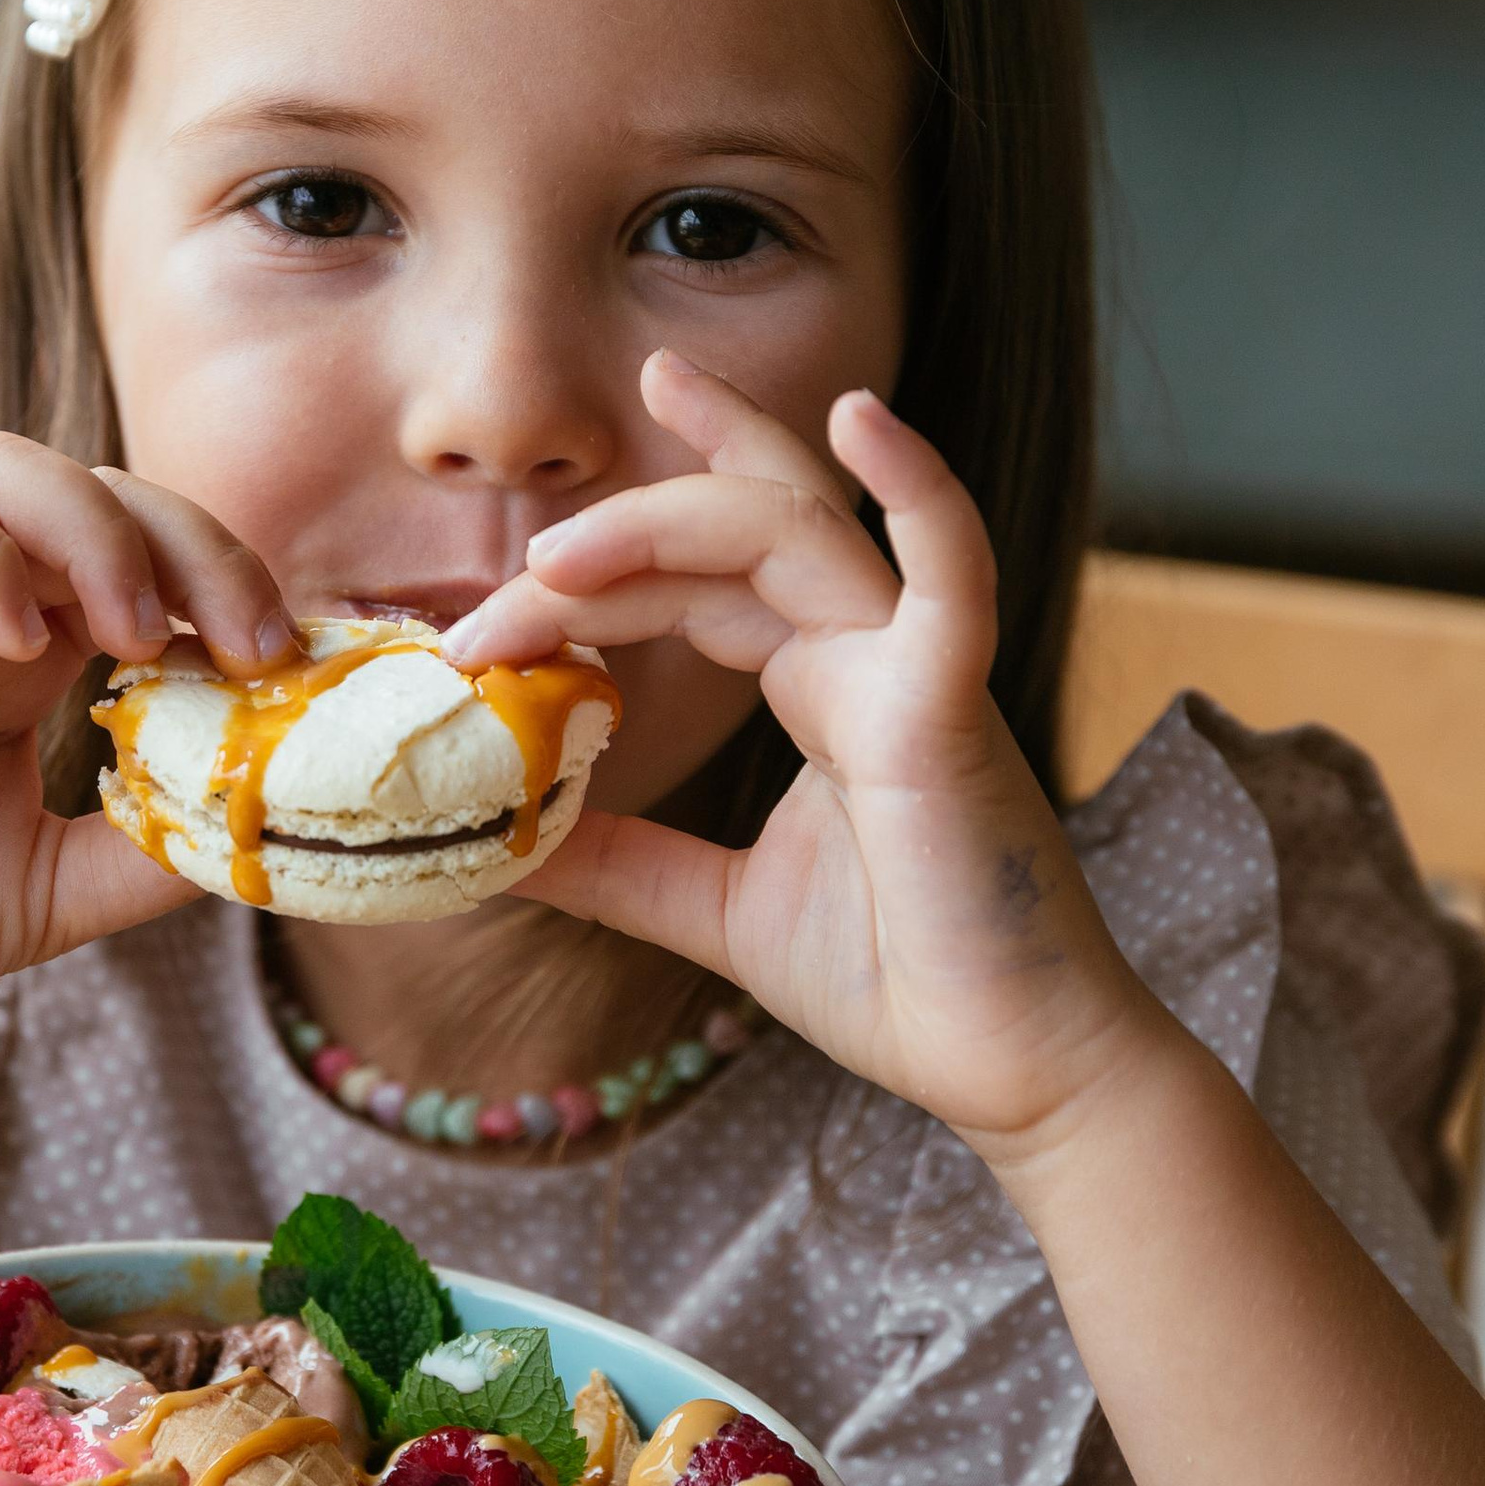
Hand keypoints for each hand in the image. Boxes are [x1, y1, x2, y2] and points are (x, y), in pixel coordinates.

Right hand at [0, 436, 294, 1060]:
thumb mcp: (63, 889)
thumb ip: (156, 845)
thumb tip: (273, 816)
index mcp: (42, 651)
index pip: (157, 553)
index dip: (235, 582)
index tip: (294, 664)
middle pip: (104, 489)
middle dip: (198, 543)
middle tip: (251, 641)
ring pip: (6, 470)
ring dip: (97, 530)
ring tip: (137, 633)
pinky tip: (24, 652)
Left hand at [445, 352, 1168, 1156]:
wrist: (1007, 1069)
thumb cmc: (895, 983)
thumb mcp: (710, 911)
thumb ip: (615, 863)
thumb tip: (490, 844)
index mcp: (820, 686)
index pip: (696, 578)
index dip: (590, 576)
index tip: (476, 627)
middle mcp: (865, 653)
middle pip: (730, 531)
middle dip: (613, 531)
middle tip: (508, 570)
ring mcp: (916, 668)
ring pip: (792, 533)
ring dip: (668, 522)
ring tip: (558, 556)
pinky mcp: (954, 708)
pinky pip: (949, 573)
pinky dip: (918, 486)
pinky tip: (860, 416)